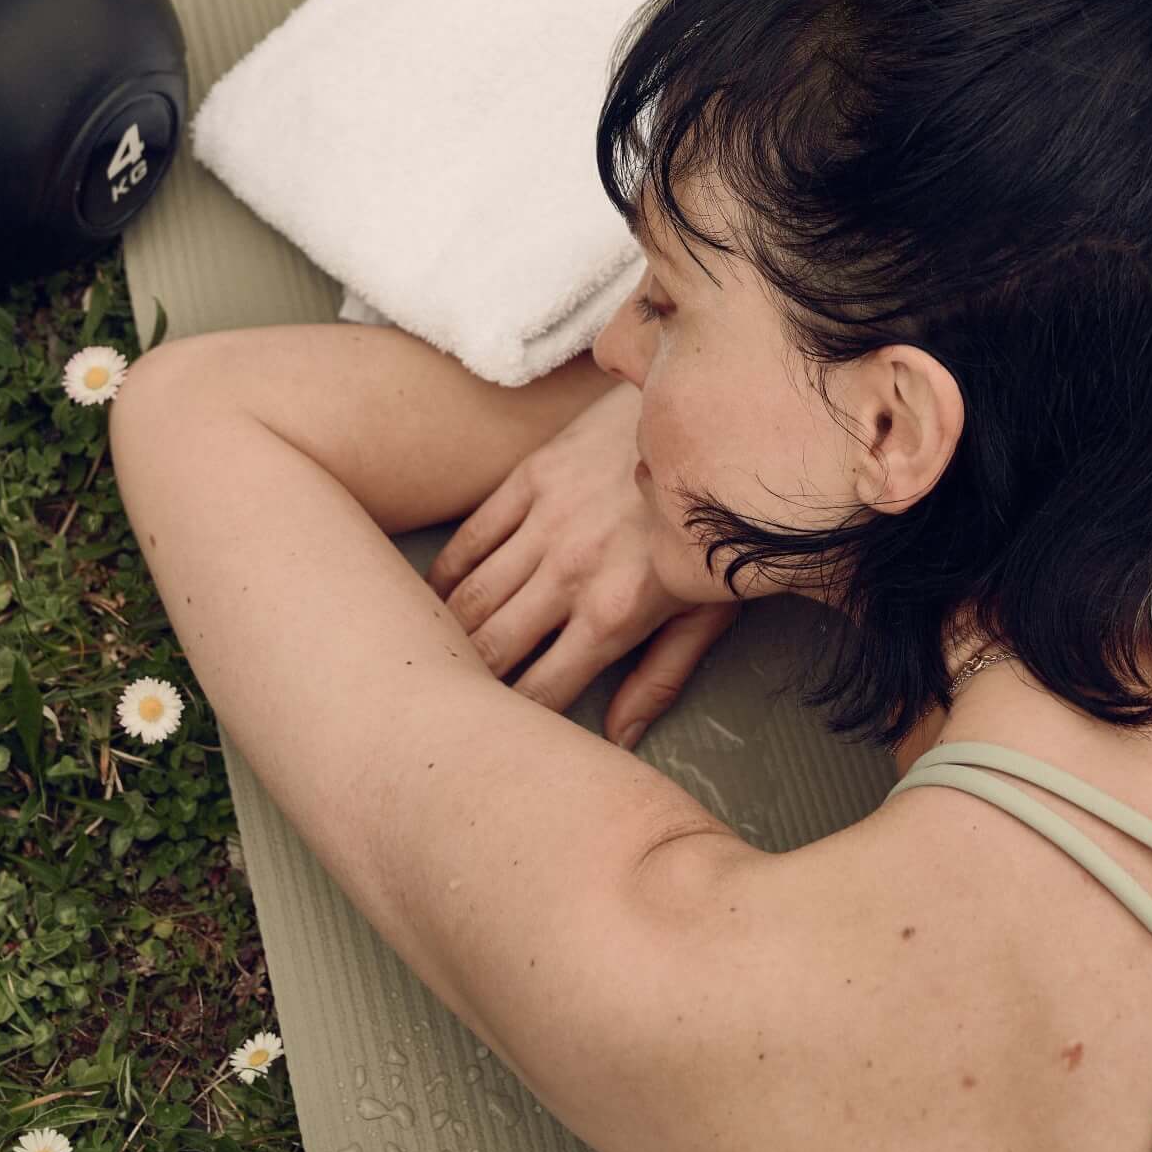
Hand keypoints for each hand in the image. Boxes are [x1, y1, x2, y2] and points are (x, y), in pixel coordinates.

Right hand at [423, 379, 740, 749]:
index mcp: (616, 613)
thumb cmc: (718, 523)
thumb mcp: (707, 610)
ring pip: (470, 596)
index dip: (512, 726)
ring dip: (445, 634)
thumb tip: (618, 740)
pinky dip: (446, 575)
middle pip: (490, 649)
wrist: (721, 411)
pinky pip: (471, 536)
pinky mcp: (533, 475)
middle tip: (445, 707)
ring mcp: (547, 520)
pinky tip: (436, 600)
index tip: (495, 740)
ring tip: (430, 661)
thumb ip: (660, 678)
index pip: (542, 692)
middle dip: (465, 686)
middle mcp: (572, 571)